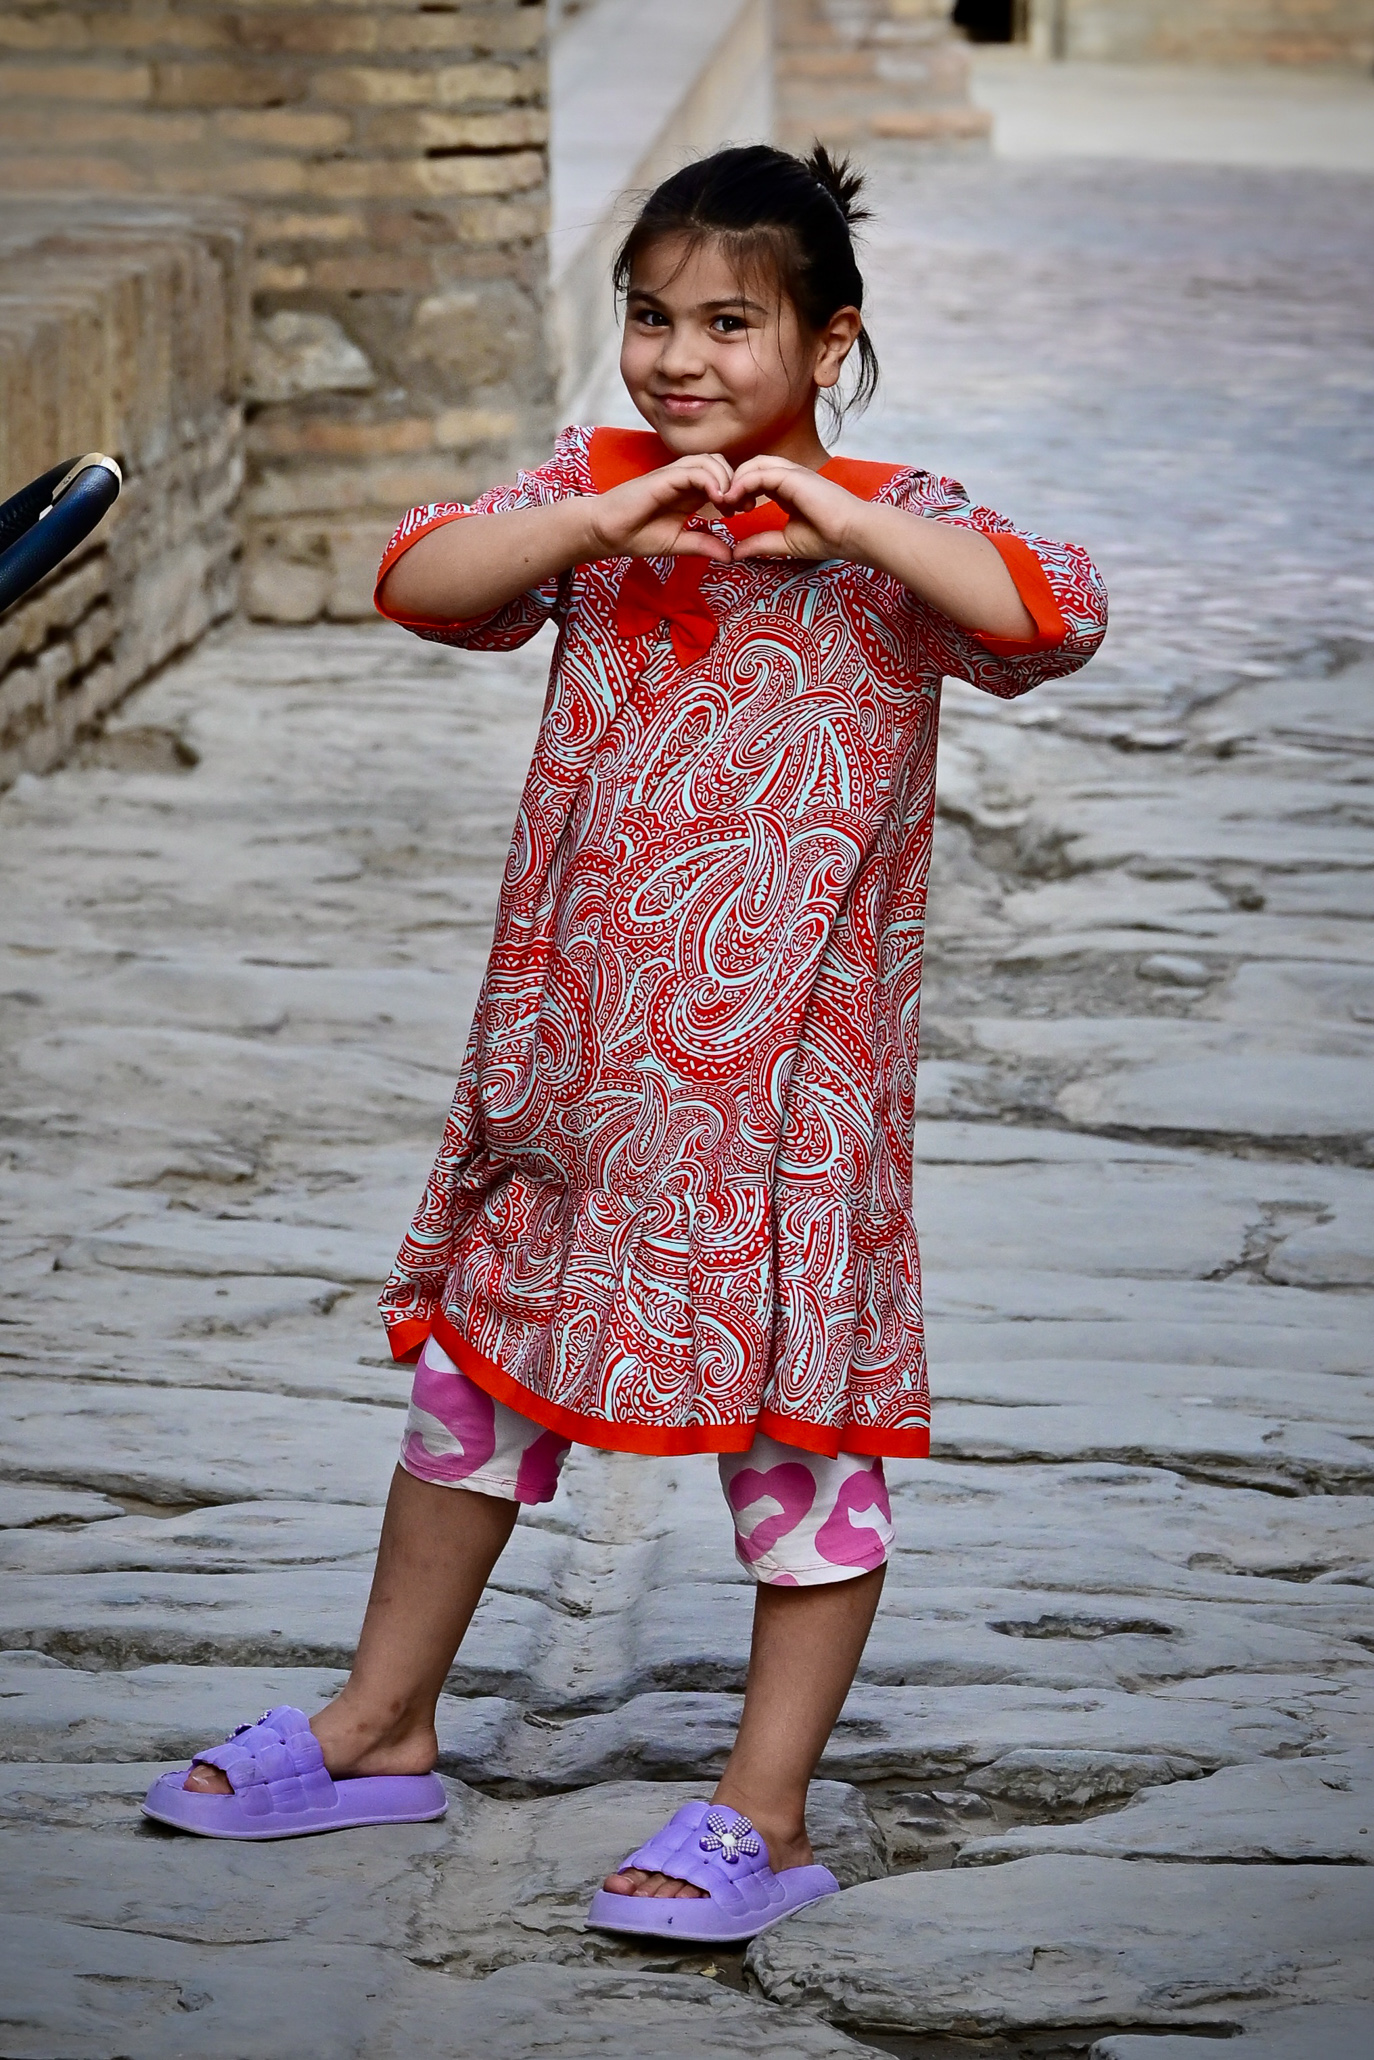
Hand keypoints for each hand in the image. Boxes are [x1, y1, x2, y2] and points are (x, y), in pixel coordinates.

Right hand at [587, 454, 737, 562]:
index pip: (721, 477)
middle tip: (743, 506)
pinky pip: (693, 470)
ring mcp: (672, 475)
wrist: (604, 532)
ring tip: (729, 504)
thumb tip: (730, 556)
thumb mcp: (677, 543)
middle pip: (720, 463)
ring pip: (710, 461)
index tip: (743, 512)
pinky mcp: (663, 477)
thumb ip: (702, 544)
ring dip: (726, 479)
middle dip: (737, 481)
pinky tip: (716, 499)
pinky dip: (710, 480)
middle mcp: (683, 479)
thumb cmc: (635, 535)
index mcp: (688, 492)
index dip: (738, 490)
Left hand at [716, 456, 864, 562]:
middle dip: (734, 483)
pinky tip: (735, 499)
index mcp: (789, 489)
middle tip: (724, 506)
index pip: (757, 479)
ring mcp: (793, 474)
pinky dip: (744, 483)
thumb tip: (735, 553)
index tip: (731, 512)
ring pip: (755, 465)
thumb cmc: (828, 538)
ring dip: (736, 481)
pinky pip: (762, 473)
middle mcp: (790, 477)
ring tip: (726, 502)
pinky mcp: (794, 476)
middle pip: (752, 467)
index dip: (739, 491)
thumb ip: (761, 543)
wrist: (853, 534)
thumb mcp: (785, 542)